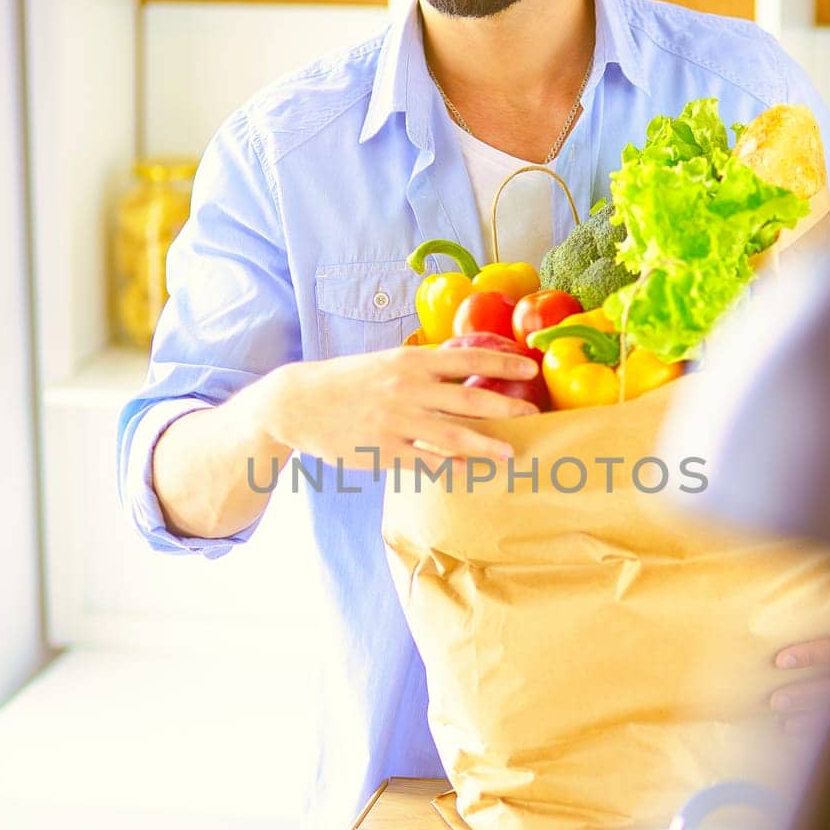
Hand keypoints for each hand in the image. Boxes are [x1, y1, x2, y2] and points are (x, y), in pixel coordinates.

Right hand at [260, 343, 541, 471]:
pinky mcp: (383, 451)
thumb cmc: (345, 382)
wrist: (296, 403)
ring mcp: (396, 422)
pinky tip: (471, 472)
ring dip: (487, 445)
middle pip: (470, 398)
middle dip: (506, 407)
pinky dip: (451, 467)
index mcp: (410, 361)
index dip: (503, 362)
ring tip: (511, 453)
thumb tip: (462, 370)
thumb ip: (421, 369)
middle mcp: (408, 388)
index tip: (530, 367)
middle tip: (533, 415)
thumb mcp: (384, 363)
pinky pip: (426, 462)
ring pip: (453, 435)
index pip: (469, 358)